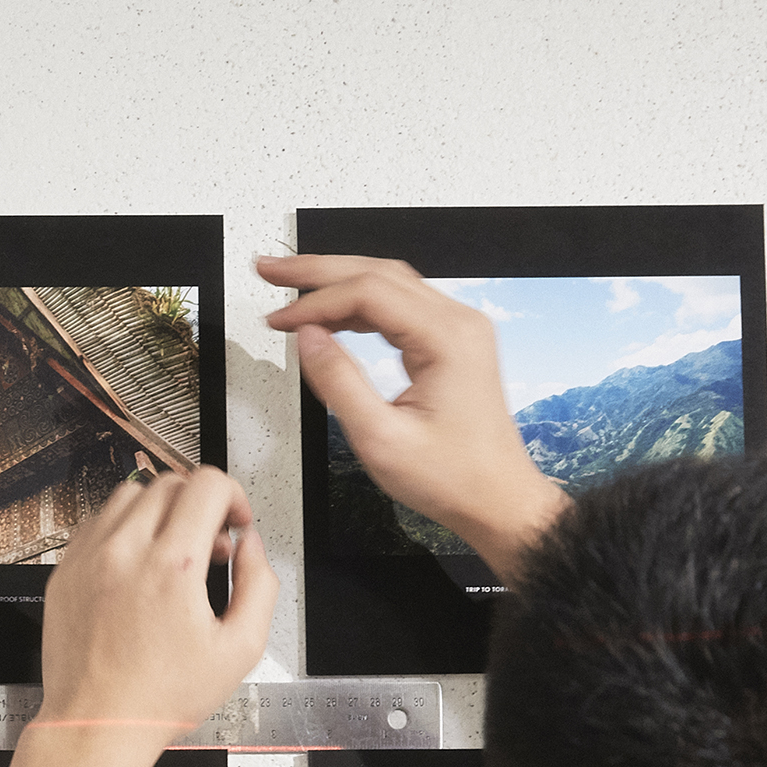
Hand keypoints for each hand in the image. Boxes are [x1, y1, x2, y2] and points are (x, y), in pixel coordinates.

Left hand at [10, 467, 274, 766]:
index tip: (235, 522)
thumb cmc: (159, 697)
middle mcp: (124, 552)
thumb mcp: (239, 650)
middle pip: (170, 482)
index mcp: (171, 566)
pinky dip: (123, 530)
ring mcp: (88, 558)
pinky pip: (96, 523)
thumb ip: (259, 585)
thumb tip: (251, 547)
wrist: (96, 725)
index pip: (207, 484)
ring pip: (129, 494)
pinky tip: (137, 565)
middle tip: (209, 546)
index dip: (233, 496)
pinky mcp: (64, 571)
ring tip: (172, 554)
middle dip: (200, 504)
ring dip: (160, 512)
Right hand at [257, 253, 566, 582]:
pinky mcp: (452, 343)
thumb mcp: (380, 438)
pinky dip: (359, 304)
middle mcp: (458, 324)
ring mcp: (458, 330)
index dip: (315, 301)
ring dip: (337, 281)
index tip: (278, 320)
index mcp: (446, 339)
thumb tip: (308, 339)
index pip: (368, 293)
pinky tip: (330, 314)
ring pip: (388, 283)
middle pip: (377, 273)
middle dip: (317, 270)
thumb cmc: (452, 476)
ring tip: (290, 285)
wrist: (496, 498)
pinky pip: (400, 306)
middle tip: (270, 268)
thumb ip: (339, 383)